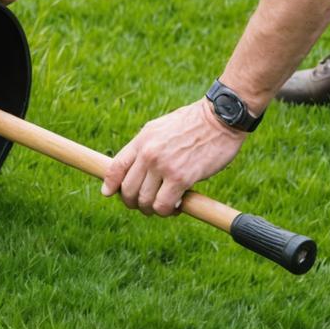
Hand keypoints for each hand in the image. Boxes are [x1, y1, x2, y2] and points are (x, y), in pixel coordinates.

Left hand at [101, 99, 246, 215]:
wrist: (221, 118)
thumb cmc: (194, 124)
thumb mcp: (161, 128)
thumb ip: (146, 147)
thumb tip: (135, 168)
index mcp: (142, 140)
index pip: (115, 167)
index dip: (110, 184)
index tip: (108, 193)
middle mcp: (148, 153)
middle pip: (127, 190)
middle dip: (134, 202)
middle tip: (147, 204)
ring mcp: (163, 166)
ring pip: (144, 201)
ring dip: (152, 209)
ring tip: (165, 206)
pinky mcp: (181, 178)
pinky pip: (163, 205)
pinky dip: (168, 211)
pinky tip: (178, 206)